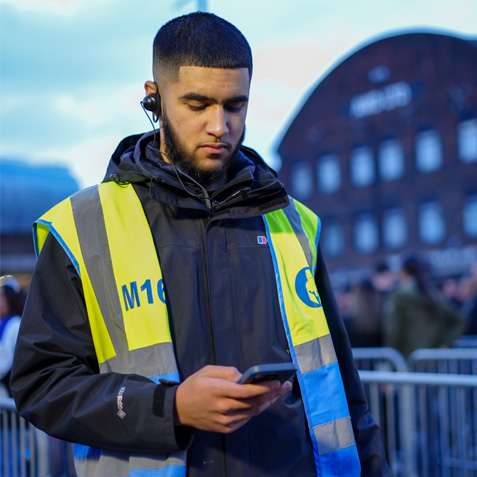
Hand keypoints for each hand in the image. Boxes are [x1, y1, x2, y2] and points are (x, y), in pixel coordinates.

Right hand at [174, 365, 291, 433]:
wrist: (179, 409)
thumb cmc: (195, 385)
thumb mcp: (208, 370)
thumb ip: (228, 371)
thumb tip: (246, 376)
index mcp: (218, 390)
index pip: (247, 391)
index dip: (264, 387)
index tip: (277, 381)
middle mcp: (223, 407)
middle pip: (254, 402)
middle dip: (272, 393)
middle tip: (284, 385)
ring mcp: (225, 421)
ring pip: (253, 412)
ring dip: (267, 402)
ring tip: (278, 392)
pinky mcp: (226, 428)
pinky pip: (246, 419)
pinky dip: (257, 409)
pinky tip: (264, 401)